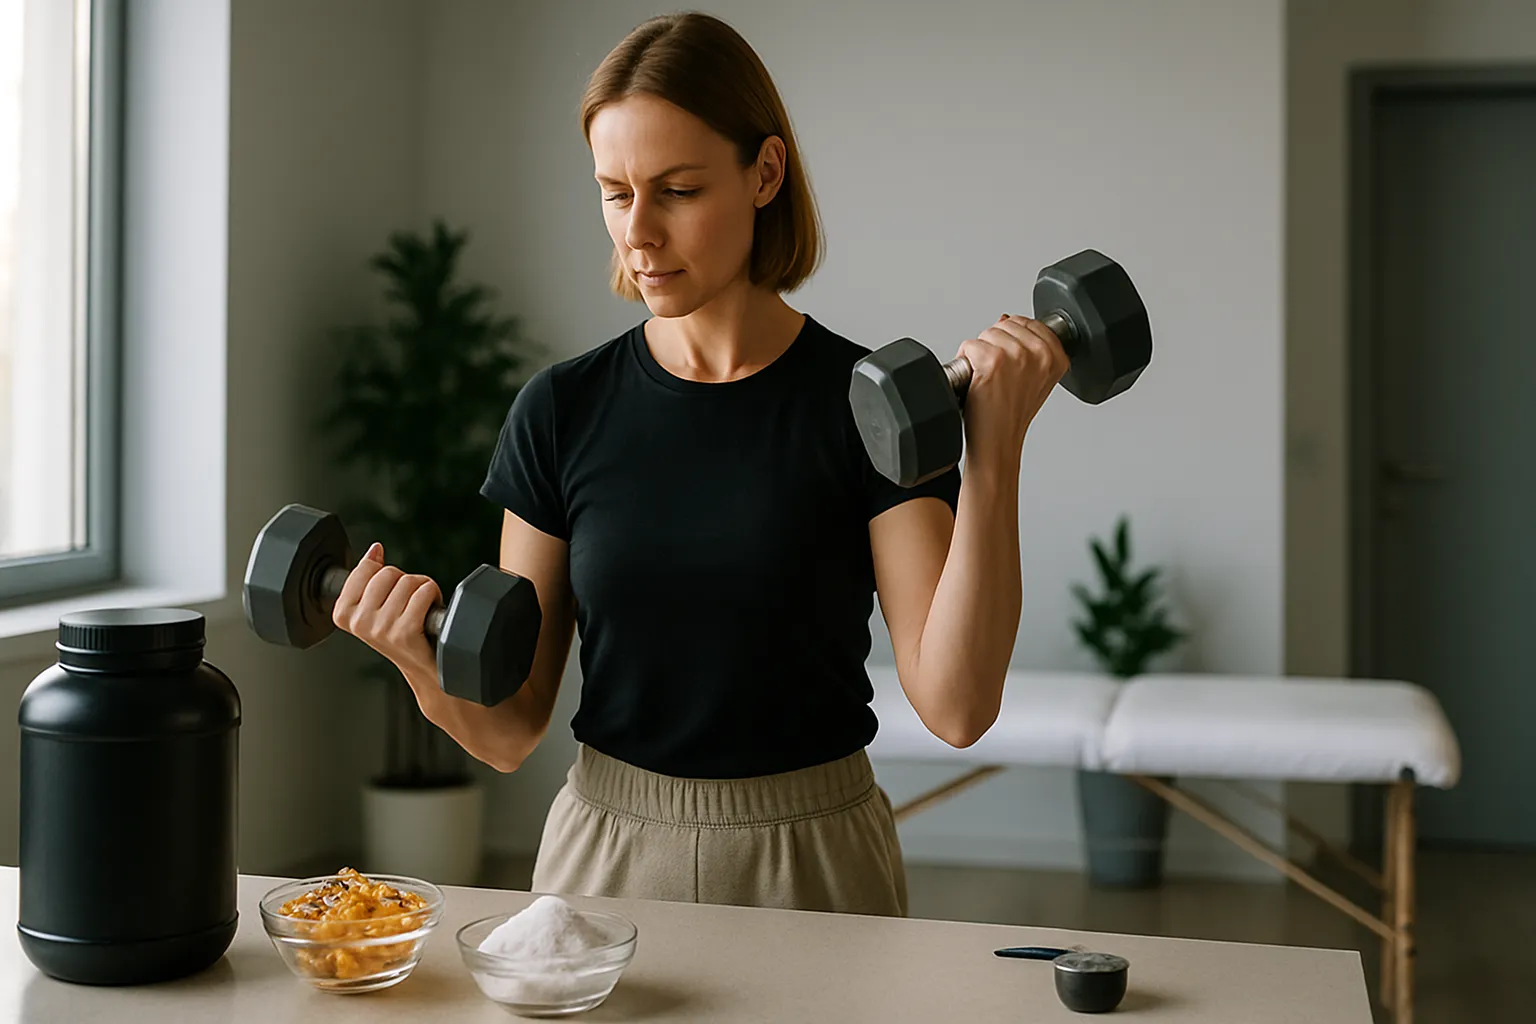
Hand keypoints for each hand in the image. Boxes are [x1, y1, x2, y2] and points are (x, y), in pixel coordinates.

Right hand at [330, 542, 441, 683]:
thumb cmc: (403, 635)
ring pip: (408, 581)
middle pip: (388, 572)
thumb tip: (374, 550)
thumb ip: (370, 576)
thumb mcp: (377, 606)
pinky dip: (433, 596)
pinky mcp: (404, 633)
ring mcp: (380, 628)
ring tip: (420, 609)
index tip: (389, 593)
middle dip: (404, 581)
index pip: (365, 568)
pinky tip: (430, 612)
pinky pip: (423, 592)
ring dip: (422, 589)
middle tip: (408, 603)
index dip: (385, 574)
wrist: (425, 668)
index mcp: (344, 613)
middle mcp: (360, 622)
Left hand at [955, 313, 1069, 471]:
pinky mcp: (993, 361)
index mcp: (1056, 357)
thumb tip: (1006, 319)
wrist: (998, 441)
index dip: (1010, 342)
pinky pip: (969, 345)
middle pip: (1004, 325)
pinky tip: (977, 382)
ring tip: (988, 379)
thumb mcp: (1035, 378)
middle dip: (993, 346)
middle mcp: (1040, 354)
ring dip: (979, 354)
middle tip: (997, 376)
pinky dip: (965, 362)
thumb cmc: (1012, 414)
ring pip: (985, 334)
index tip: (1010, 366)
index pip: (1026, 322)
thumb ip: (1029, 346)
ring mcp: (1017, 356)